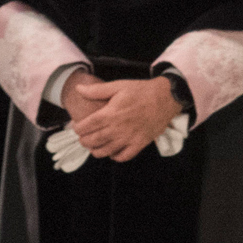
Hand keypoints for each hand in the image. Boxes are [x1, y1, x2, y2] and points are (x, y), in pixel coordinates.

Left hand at [62, 73, 177, 162]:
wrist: (166, 97)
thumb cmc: (141, 90)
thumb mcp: (118, 86)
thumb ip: (97, 90)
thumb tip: (78, 88)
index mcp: (110, 114)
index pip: (86, 126)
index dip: (77, 128)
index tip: (76, 127)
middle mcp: (117, 129)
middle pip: (93, 140)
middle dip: (84, 141)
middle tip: (83, 138)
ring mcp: (129, 138)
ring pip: (105, 151)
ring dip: (95, 151)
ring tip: (93, 146)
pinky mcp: (140, 144)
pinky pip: (123, 156)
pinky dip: (115, 157)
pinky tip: (112, 152)